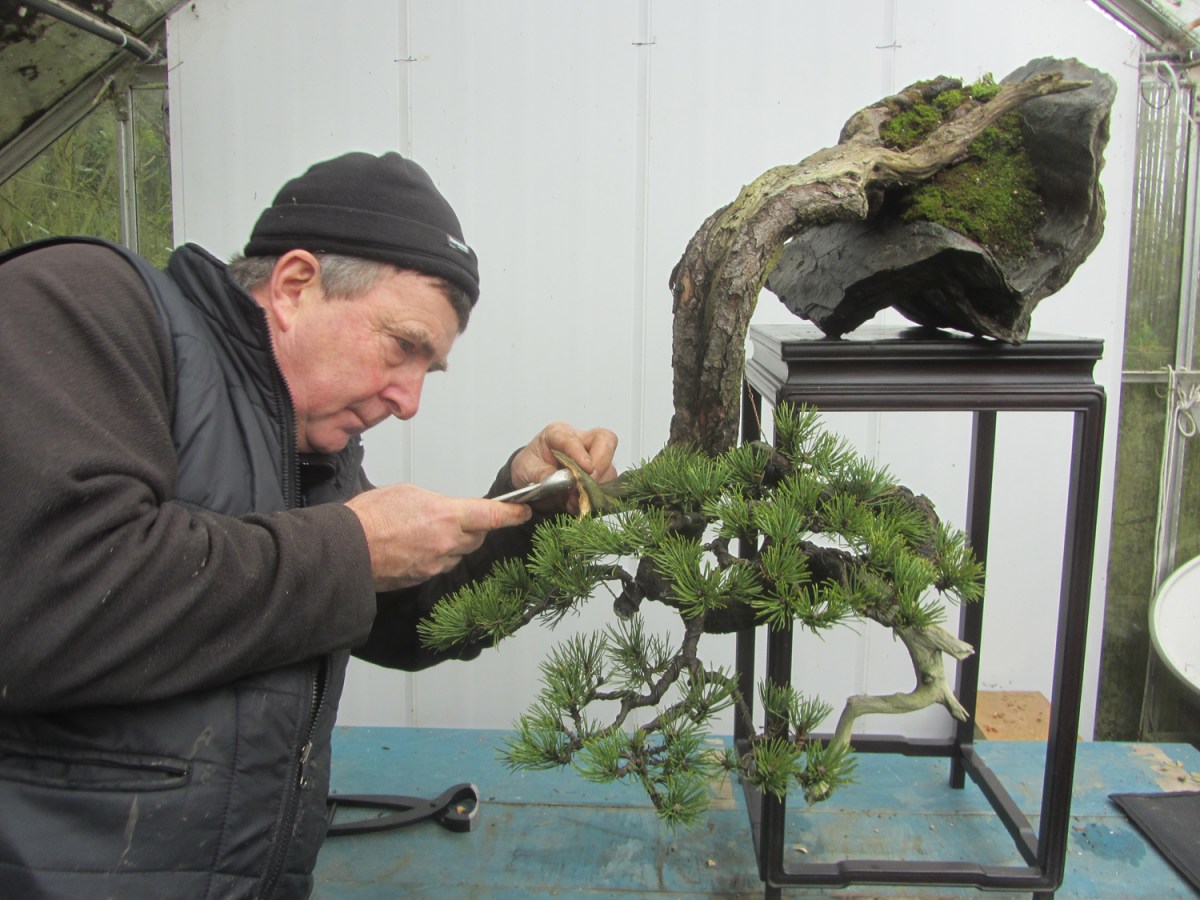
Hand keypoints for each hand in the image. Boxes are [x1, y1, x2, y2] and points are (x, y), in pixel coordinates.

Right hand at [346, 484, 531, 589]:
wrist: (347, 549)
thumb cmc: (370, 517)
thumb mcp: (408, 493)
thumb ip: (437, 503)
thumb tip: (445, 510)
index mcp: (447, 516)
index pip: (491, 516)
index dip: (511, 514)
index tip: (523, 511)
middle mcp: (447, 543)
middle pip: (476, 536)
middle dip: (473, 527)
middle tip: (456, 518)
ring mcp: (436, 563)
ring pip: (458, 552)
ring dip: (452, 542)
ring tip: (423, 531)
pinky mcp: (424, 578)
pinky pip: (440, 565)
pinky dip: (435, 555)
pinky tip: (415, 546)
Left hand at [509, 422, 618, 512]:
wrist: (530, 482)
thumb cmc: (529, 467)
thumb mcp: (526, 469)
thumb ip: (541, 473)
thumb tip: (561, 480)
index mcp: (559, 433)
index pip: (575, 438)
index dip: (581, 454)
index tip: (586, 469)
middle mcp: (580, 442)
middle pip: (605, 441)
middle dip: (601, 463)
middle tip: (590, 483)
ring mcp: (592, 459)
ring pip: (609, 467)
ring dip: (597, 486)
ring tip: (577, 500)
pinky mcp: (598, 477)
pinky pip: (607, 486)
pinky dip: (596, 498)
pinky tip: (580, 504)